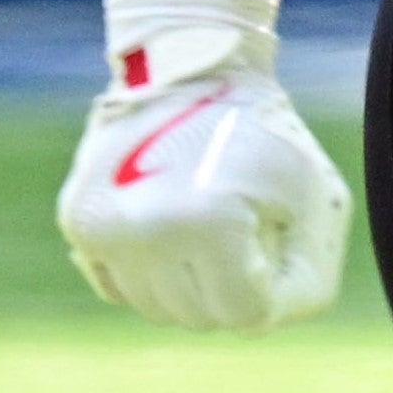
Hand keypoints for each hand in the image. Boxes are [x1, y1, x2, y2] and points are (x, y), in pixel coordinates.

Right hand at [55, 27, 349, 332]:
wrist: (192, 67)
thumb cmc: (266, 129)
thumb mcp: (312, 194)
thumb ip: (303, 273)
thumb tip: (261, 324)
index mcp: (206, 223)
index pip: (244, 312)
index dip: (271, 286)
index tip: (275, 245)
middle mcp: (144, 233)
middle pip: (197, 317)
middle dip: (231, 285)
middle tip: (245, 230)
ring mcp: (103, 230)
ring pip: (156, 306)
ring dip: (190, 281)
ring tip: (210, 223)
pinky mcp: (80, 222)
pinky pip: (120, 285)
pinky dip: (151, 271)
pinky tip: (173, 229)